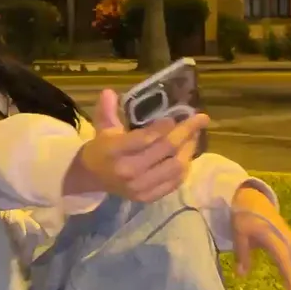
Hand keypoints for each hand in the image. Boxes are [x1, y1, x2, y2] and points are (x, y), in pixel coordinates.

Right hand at [65, 88, 210, 202]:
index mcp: (114, 151)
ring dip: (189, 149)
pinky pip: (174, 182)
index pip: (145, 138)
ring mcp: (139, 187)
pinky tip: (187, 154)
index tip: (176, 116)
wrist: (91, 178)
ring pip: (175, 167)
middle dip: (186, 132)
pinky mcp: (147, 197)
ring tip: (194, 136)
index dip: (164, 127)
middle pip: (165, 150)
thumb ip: (108, 110)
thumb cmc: (101, 149)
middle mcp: (128, 171)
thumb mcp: (102, 127)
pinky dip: (185, 168)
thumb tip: (109, 91)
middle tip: (199, 119)